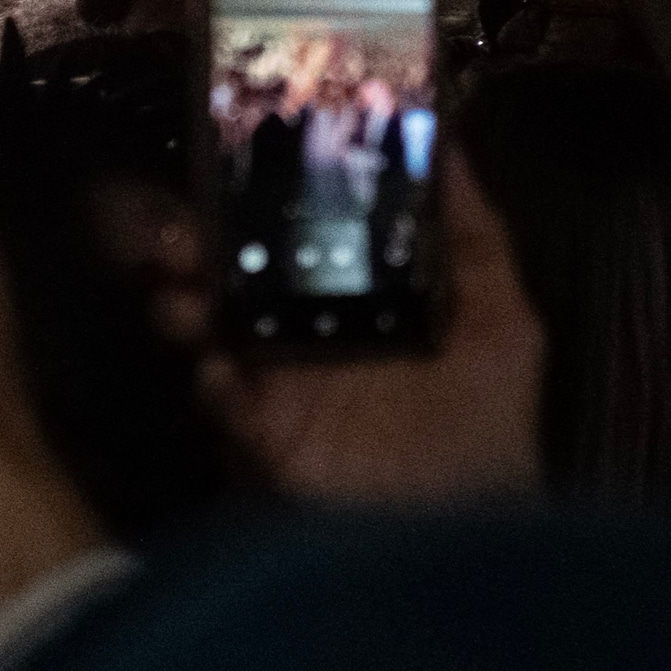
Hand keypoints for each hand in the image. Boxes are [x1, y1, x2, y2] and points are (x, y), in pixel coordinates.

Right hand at [142, 149, 542, 501]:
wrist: (473, 529)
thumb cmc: (490, 423)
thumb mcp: (503, 322)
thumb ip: (474, 239)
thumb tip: (450, 140)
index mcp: (355, 293)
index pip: (286, 230)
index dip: (248, 194)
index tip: (223, 150)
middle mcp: (304, 327)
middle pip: (227, 268)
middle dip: (186, 238)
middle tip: (167, 222)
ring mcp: (276, 379)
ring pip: (206, 321)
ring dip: (181, 297)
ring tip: (175, 288)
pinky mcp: (261, 432)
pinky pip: (218, 394)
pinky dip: (209, 374)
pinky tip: (217, 365)